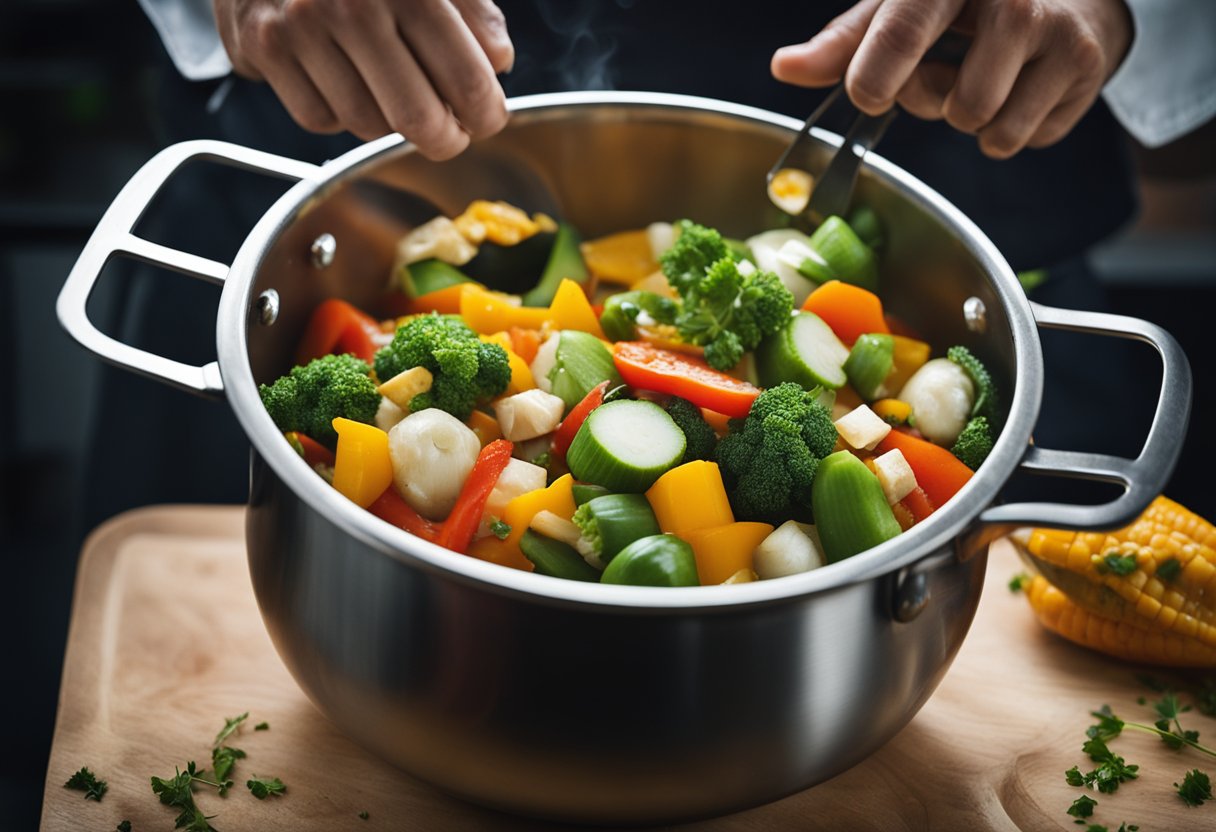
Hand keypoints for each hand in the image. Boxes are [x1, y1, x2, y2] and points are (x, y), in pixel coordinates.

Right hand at [213, 0, 513, 158]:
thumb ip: (472, 8)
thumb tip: (498, 63)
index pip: (466, 80)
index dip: (486, 114)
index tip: (486, 119)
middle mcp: (353, 6)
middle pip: (417, 119)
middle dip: (444, 139)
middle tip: (452, 134)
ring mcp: (302, 27)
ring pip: (367, 125)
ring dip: (390, 122)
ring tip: (395, 92)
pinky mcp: (263, 46)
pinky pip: (318, 118)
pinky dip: (339, 113)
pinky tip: (345, 78)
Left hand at [771, 0, 1132, 158]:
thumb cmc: (970, 2)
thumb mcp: (903, 7)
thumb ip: (845, 43)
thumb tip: (784, 68)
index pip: (902, 30)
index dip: (876, 76)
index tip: (870, 93)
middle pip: (943, 100)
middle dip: (929, 100)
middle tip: (946, 67)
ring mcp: (1058, 31)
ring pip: (982, 125)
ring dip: (970, 120)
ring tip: (984, 77)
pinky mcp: (1086, 67)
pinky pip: (1020, 138)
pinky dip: (1009, 128)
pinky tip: (1020, 85)